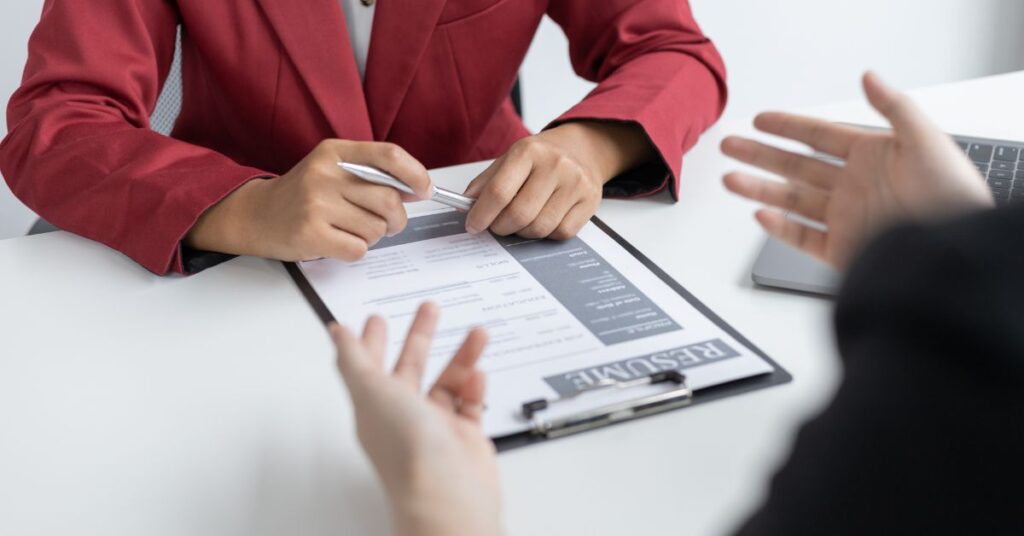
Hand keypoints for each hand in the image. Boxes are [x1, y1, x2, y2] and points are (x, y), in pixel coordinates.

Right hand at [186, 140, 432, 261]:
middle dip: (397, 219)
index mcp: (335, 152)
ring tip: (350, 230)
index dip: (416, 175)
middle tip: (388, 224)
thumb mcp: (333, 170)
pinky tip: (337, 242)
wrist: (256, 215)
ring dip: (373, 237)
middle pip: (389, 199)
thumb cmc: (304, 195)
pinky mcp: (310, 234)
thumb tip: (418, 188)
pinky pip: (358, 249)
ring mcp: (316, 203)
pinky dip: (355, 251)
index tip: (425, 191)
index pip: (389, 155)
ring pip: (376, 228)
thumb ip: (372, 174)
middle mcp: (325, 173)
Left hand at [331, 303, 501, 535]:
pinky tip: (479, 374)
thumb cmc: (407, 453)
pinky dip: (476, 387)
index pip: (371, 366)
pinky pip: (471, 404)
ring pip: (448, 381)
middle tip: (429, 309)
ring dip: (462, 355)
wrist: (448, 496)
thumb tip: (336, 333)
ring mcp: (435, 428)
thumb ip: (354, 359)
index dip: (373, 340)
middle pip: (411, 367)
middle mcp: (404, 416)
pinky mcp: (464, 439)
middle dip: (420, 336)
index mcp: (375, 406)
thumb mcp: (372, 392)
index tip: (376, 319)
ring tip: (476, 333)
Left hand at [463, 121, 653, 238]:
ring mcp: (575, 183)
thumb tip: (464, 207)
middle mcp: (555, 165)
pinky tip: (543, 220)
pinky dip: (547, 234)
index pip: (499, 191)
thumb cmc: (540, 159)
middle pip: (519, 214)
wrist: (582, 150)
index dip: (482, 214)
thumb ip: (485, 183)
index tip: (473, 226)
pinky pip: (561, 233)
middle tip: (496, 226)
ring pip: (540, 228)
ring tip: (520, 222)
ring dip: (523, 233)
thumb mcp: (509, 160)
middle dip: (501, 227)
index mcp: (528, 151)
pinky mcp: (590, 201)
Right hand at [721, 72, 993, 269]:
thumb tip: (867, 77)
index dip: (789, 126)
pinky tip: (761, 214)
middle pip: (796, 166)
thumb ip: (893, 106)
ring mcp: (847, 219)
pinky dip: (780, 228)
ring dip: (759, 189)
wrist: (953, 253)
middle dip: (760, 155)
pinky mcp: (844, 251)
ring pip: (792, 200)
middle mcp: (855, 187)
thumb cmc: (952, 196)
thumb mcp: (926, 140)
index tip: (761, 120)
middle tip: (731, 146)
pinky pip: (803, 238)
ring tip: (730, 179)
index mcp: (873, 158)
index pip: (820, 136)